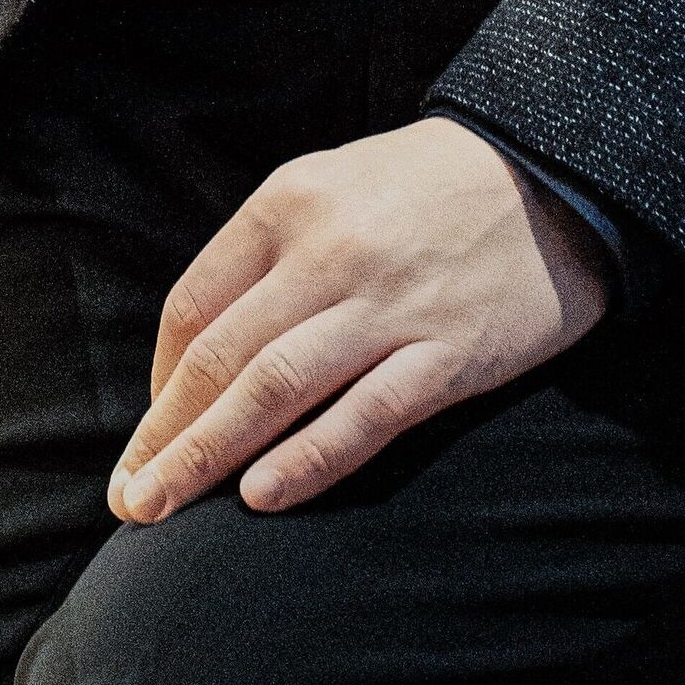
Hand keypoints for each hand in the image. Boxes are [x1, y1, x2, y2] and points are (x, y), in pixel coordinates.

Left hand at [107, 120, 611, 522]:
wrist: (555, 173)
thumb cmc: (431, 185)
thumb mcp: (335, 184)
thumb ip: (271, 253)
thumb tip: (208, 346)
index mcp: (288, 202)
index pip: (194, 304)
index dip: (160, 381)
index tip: (152, 433)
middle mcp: (327, 252)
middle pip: (219, 358)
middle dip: (165, 437)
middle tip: (129, 498)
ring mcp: (387, 305)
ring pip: (274, 390)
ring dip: (207, 457)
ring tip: (162, 510)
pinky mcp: (446, 354)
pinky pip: (364, 416)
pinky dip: (307, 460)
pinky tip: (261, 499)